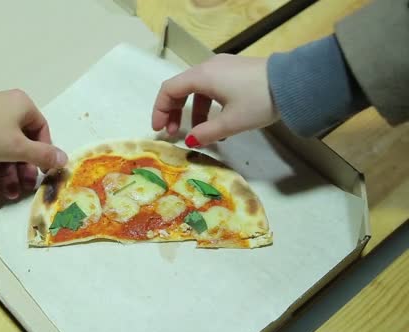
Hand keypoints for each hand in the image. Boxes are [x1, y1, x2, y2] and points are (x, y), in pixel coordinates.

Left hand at [0, 90, 67, 201]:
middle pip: (21, 145)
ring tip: (8, 197)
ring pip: (2, 153)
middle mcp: (6, 112)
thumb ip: (42, 156)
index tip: (42, 172)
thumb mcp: (19, 147)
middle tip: (24, 190)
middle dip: (22, 171)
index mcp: (22, 107)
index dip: (44, 153)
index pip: (41, 130)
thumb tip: (65, 160)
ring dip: (7, 176)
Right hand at [152, 54, 279, 146]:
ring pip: (198, 90)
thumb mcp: (231, 122)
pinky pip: (212, 88)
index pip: (169, 90)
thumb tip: (190, 141)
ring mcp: (223, 68)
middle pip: (181, 88)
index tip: (159, 130)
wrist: (294, 83)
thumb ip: (206, 133)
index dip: (159, 110)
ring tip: (199, 134)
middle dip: (174, 112)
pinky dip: (208, 105)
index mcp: (202, 76)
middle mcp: (208, 68)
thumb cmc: (258, 100)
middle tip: (173, 133)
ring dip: (193, 112)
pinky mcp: (235, 72)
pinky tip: (219, 124)